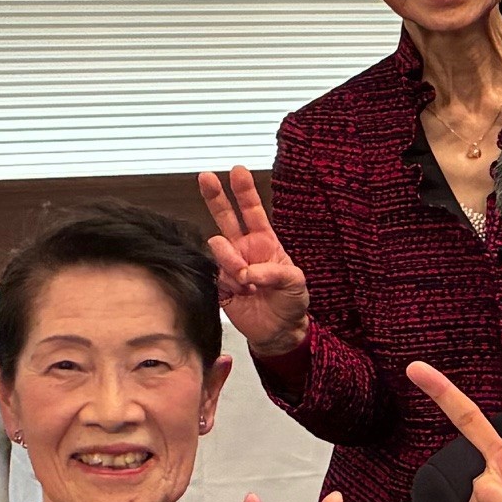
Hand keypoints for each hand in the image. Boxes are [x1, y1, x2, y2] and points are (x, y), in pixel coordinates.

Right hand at [198, 166, 311, 357]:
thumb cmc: (291, 302)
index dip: (244, 192)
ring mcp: (230, 265)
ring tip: (247, 279)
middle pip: (225, 217)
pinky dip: (228, 281)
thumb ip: (274, 271)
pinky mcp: (219, 284)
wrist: (280, 331)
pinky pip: (215, 274)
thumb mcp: (295, 282)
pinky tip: (240, 291)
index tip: (237, 170)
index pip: (252, 211)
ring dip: (231, 259)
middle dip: (216, 196)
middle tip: (206, 177)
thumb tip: (246, 270)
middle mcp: (244, 249)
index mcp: (264, 242)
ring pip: (219, 247)